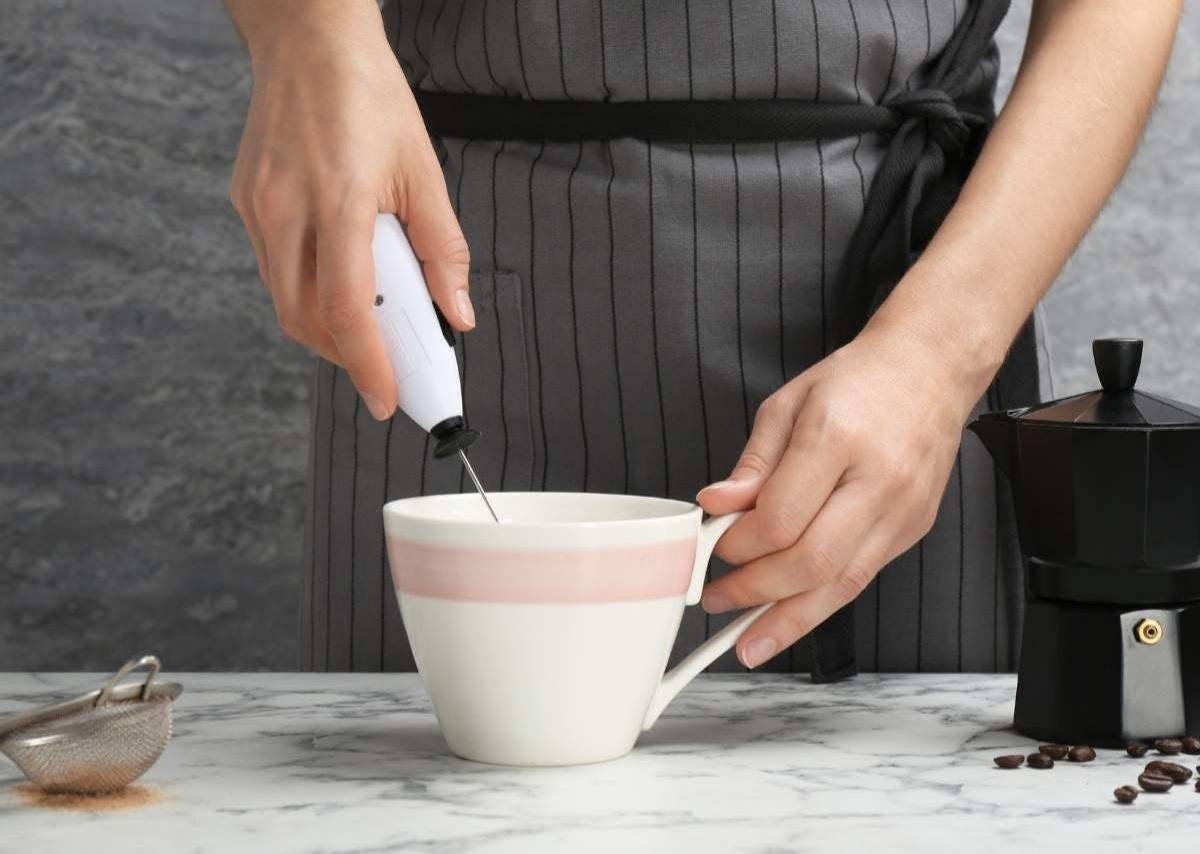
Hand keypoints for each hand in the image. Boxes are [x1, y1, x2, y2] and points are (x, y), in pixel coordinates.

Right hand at [227, 0, 471, 419]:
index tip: (387, 401)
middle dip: (349, 357)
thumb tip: (457, 315)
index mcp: (338, 202)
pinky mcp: (245, 203)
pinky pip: (274, 271)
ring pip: (285, 301)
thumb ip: (444, 250)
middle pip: (308, 320)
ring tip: (369, 333)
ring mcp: (257, 208)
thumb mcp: (425, 172)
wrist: (308, 42)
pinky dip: (307, 294)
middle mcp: (286, 210)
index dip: (368, 365)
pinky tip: (340, 286)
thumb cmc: (371, 98)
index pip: (347, 310)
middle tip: (386, 372)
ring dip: (327, 330)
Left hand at [696, 322, 977, 668]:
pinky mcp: (913, 529)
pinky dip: (821, 604)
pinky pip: (862, 579)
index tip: (714, 547)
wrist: (931, 368)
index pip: (780, 517)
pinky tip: (790, 618)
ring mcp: (902, 511)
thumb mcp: (787, 405)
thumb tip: (716, 506)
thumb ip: (752, 464)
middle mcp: (877, 480)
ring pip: (842, 584)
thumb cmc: (856, 381)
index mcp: (837, 438)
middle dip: (756, 592)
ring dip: (789, 621)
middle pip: (811, 561)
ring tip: (749, 643)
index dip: (739, 544)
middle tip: (718, 599)